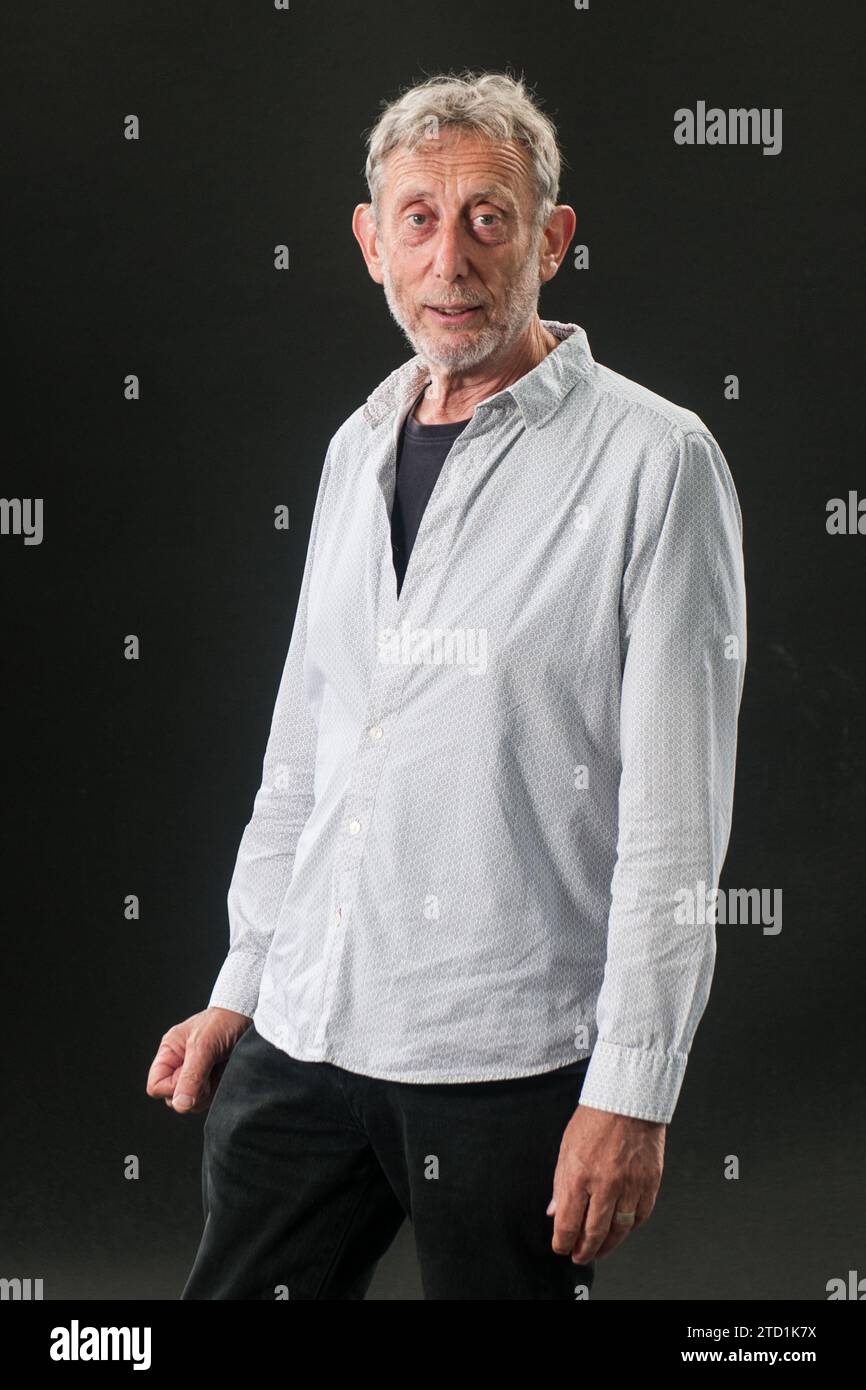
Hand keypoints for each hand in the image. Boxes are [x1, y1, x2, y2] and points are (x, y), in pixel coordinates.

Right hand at [145, 1006, 250, 1114]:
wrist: (248, 1015)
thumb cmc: (224, 1021)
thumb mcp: (204, 1045)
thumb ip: (191, 1076)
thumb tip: (181, 1105)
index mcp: (170, 1052)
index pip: (156, 1086)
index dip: (172, 1089)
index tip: (192, 1077)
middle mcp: (180, 1065)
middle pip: (174, 1099)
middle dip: (193, 1092)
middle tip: (209, 1071)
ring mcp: (197, 1075)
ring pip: (193, 1103)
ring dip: (208, 1092)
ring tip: (218, 1070)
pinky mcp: (213, 1082)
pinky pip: (209, 1100)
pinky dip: (218, 1092)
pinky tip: (224, 1074)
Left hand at [548, 1103, 665, 1261]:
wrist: (628, 1099)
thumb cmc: (595, 1119)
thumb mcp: (566, 1147)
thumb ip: (560, 1183)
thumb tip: (554, 1211)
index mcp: (579, 1175)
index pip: (568, 1223)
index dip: (562, 1242)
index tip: (560, 1247)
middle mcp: (605, 1185)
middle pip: (593, 1233)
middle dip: (583, 1250)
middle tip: (579, 1256)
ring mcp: (630, 1186)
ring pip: (619, 1230)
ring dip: (607, 1245)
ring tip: (599, 1250)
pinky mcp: (649, 1184)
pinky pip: (640, 1216)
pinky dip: (629, 1228)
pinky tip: (621, 1229)